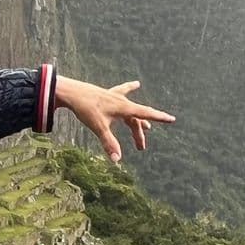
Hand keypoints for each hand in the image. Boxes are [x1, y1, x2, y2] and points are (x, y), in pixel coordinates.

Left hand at [55, 77, 173, 161]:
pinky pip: (122, 93)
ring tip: (146, 128)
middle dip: (139, 133)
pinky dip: (129, 90)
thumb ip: (109, 143)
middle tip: (141, 148)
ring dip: (136, 121)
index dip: (159, 117)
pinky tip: (136, 84)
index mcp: (124, 108)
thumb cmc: (86, 109)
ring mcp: (115, 97)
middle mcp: (122, 102)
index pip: (146, 114)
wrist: (72, 92)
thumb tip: (117, 160)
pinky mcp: (108, 95)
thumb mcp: (99, 128)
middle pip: (136, 118)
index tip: (172, 119)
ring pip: (130, 111)